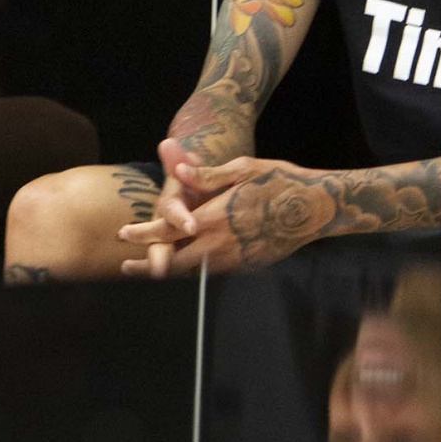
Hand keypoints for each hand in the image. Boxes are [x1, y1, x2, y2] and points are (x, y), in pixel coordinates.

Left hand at [119, 155, 324, 276]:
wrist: (316, 207)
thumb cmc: (279, 180)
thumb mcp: (243, 169)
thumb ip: (208, 176)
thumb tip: (177, 173)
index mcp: (215, 216)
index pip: (168, 230)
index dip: (143, 234)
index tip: (123, 234)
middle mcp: (221, 243)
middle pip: (174, 262)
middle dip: (147, 265)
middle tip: (126, 267)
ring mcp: (236, 258)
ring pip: (193, 272)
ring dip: (170, 270)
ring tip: (151, 269)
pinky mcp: (249, 265)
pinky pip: (215, 272)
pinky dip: (196, 272)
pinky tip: (189, 266)